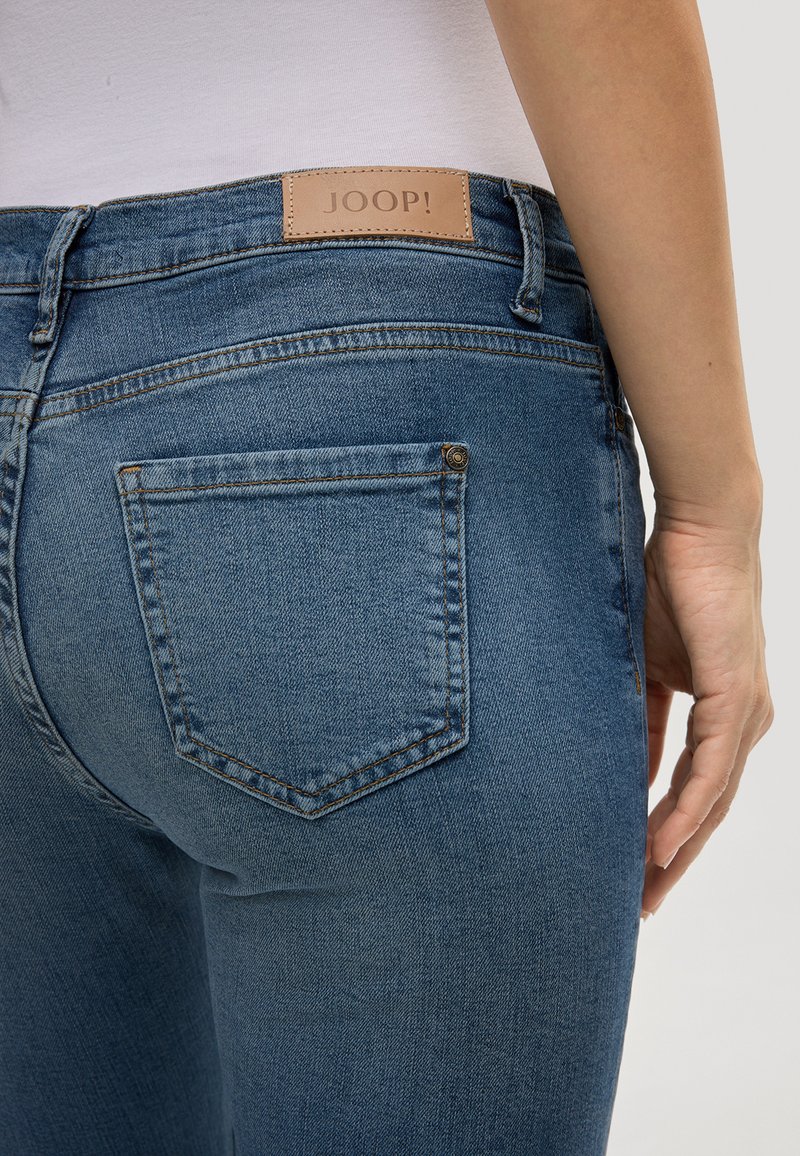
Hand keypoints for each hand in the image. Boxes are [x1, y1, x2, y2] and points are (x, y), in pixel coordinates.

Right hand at [640, 503, 772, 916]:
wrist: (702, 530)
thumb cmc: (672, 586)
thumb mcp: (644, 667)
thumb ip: (640, 718)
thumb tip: (621, 768)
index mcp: (722, 714)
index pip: (692, 790)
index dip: (665, 834)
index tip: (634, 871)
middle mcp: (743, 723)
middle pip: (708, 810)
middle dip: (673, 860)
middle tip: (640, 906)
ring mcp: (745, 713)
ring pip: (713, 800)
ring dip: (678, 849)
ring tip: (645, 890)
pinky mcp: (736, 697)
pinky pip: (710, 770)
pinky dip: (685, 810)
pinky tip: (660, 844)